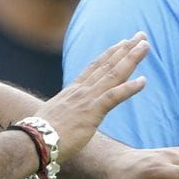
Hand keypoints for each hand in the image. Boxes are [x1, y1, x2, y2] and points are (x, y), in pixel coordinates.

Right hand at [35, 33, 149, 159]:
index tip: (123, 43)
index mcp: (73, 91)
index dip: (111, 54)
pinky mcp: (91, 112)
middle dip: (126, 49)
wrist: (33, 142)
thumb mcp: (54, 117)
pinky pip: (114, 96)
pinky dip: (129, 88)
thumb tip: (66, 117)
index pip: (95, 66)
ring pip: (114, 74)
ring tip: (145, 46)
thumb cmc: (40, 136)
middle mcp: (81, 90)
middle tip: (141, 36)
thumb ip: (65, 113)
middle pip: (108, 64)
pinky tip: (143, 81)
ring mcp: (87, 99)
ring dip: (131, 59)